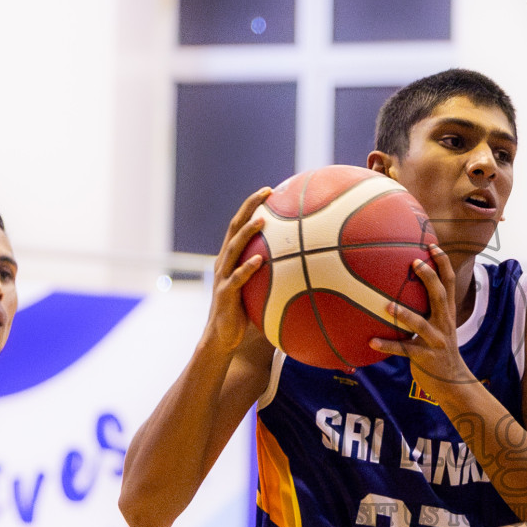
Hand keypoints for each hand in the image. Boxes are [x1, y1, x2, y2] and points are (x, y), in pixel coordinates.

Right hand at [203, 187, 270, 353]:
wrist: (221, 337)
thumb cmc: (244, 313)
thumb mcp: (259, 289)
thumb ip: (273, 275)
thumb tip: (305, 267)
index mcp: (231, 258)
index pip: (239, 225)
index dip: (251, 206)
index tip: (269, 190)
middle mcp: (224, 262)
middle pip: (234, 228)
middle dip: (249, 208)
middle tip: (265, 192)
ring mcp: (223, 277)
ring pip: (233, 249)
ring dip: (247, 233)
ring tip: (262, 221)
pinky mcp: (225, 294)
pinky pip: (237, 278)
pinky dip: (248, 268)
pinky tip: (260, 260)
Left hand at [372, 247, 475, 401]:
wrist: (453, 381)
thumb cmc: (439, 350)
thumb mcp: (439, 327)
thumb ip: (428, 309)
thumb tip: (402, 288)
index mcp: (447, 313)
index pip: (449, 283)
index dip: (443, 263)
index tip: (432, 245)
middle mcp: (444, 324)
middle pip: (440, 296)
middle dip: (429, 278)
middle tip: (414, 264)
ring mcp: (435, 341)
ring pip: (421, 324)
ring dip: (404, 314)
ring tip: (387, 305)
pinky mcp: (424, 358)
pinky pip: (404, 351)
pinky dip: (388, 346)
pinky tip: (371, 341)